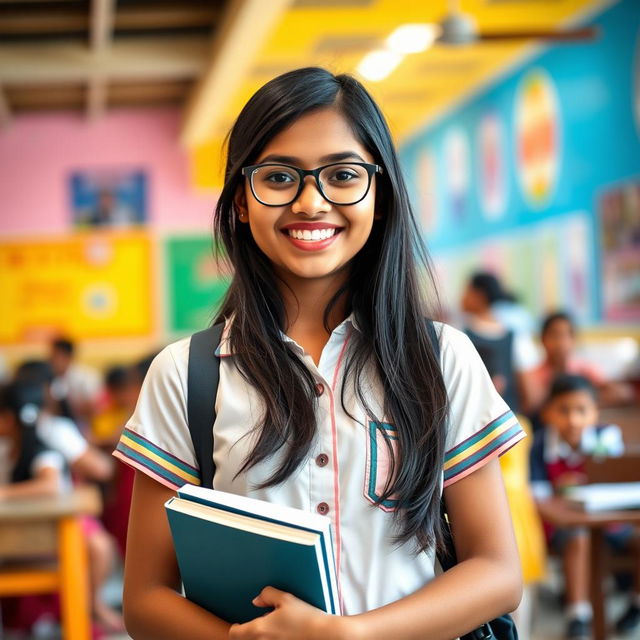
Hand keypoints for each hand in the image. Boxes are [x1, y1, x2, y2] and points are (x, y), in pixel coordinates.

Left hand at [228, 586, 349, 639]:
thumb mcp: (286, 599)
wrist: (323, 635)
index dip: (235, 628)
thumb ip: (267, 595)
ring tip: (271, 628)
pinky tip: (281, 633)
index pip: (235, 633)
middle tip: (256, 625)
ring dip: (260, 636)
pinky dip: (271, 639)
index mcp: (259, 630)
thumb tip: (256, 600)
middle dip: (247, 633)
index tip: (238, 624)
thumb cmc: (305, 617)